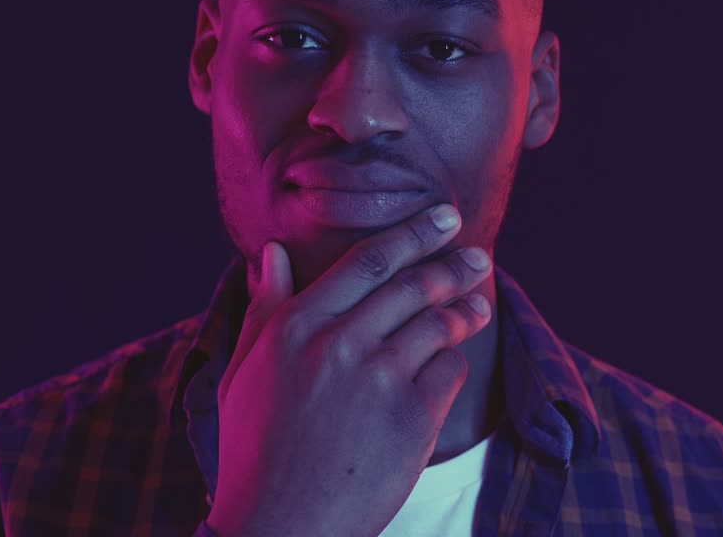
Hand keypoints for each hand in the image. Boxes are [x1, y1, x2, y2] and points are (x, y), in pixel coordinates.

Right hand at [206, 203, 492, 536]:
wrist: (280, 528)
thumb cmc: (254, 452)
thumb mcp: (243, 373)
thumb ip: (263, 308)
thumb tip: (270, 253)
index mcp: (293, 327)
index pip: (365, 262)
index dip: (412, 234)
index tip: (443, 217)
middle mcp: (337, 343)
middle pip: (412, 285)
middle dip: (453, 266)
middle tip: (478, 258)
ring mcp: (377, 379)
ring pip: (438, 324)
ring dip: (465, 311)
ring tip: (479, 307)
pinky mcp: (411, 418)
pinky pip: (448, 372)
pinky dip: (452, 365)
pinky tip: (449, 366)